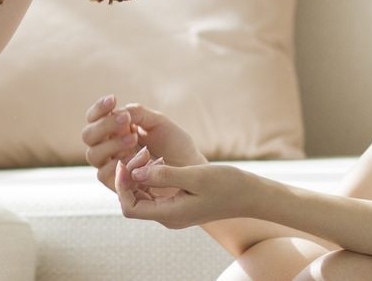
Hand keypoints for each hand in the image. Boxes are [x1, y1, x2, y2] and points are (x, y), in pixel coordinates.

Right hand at [82, 95, 206, 192]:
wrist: (190, 167)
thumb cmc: (175, 144)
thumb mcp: (159, 122)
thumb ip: (139, 114)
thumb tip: (119, 110)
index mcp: (115, 130)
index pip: (95, 118)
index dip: (99, 109)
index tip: (113, 99)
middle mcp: (109, 147)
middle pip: (88, 135)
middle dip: (104, 125)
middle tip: (126, 119)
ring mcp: (112, 166)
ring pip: (93, 155)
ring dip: (110, 144)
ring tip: (132, 139)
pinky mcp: (118, 184)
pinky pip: (103, 175)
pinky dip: (114, 165)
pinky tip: (131, 158)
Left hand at [116, 147, 254, 229]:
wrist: (249, 195)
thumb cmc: (227, 185)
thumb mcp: (195, 176)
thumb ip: (164, 175)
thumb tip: (135, 173)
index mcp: (170, 214)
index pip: (129, 207)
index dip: (121, 186)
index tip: (127, 163)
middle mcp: (168, 217)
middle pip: (132, 201)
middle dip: (129, 177)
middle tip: (140, 153)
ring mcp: (172, 212)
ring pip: (141, 196)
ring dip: (138, 176)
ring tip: (148, 154)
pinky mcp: (178, 204)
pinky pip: (153, 193)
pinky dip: (150, 177)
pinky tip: (158, 161)